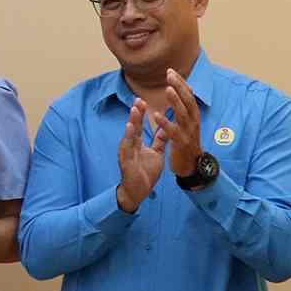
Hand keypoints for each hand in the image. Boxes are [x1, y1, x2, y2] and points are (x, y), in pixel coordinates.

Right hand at [116, 98, 168, 212]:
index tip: (144, 100)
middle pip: (134, 126)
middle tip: (139, 99)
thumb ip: (159, 141)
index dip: (142, 113)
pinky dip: (128, 136)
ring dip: (132, 121)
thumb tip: (165, 129)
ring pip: (129, 134)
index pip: (139, 125)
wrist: (139, 191)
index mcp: (138, 143)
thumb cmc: (145, 173)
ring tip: (135, 109)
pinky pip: (127, 147)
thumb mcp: (156, 154)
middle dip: (136, 113)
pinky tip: (130, 127)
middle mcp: (131, 145)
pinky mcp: (126, 161)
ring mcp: (127, 152)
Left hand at [163, 70, 201, 177]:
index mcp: (194, 115)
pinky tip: (156, 115)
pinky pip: (173, 131)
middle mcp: (193, 121)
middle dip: (179, 87)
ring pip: (183, 114)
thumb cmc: (187, 141)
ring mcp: (189, 132)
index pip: (189, 95)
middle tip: (169, 74)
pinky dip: (165, 123)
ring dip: (175, 101)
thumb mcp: (188, 123)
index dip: (181, 83)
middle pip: (188, 100)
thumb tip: (181, 90)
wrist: (192, 164)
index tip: (170, 71)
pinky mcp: (181, 143)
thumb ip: (183, 108)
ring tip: (167, 89)